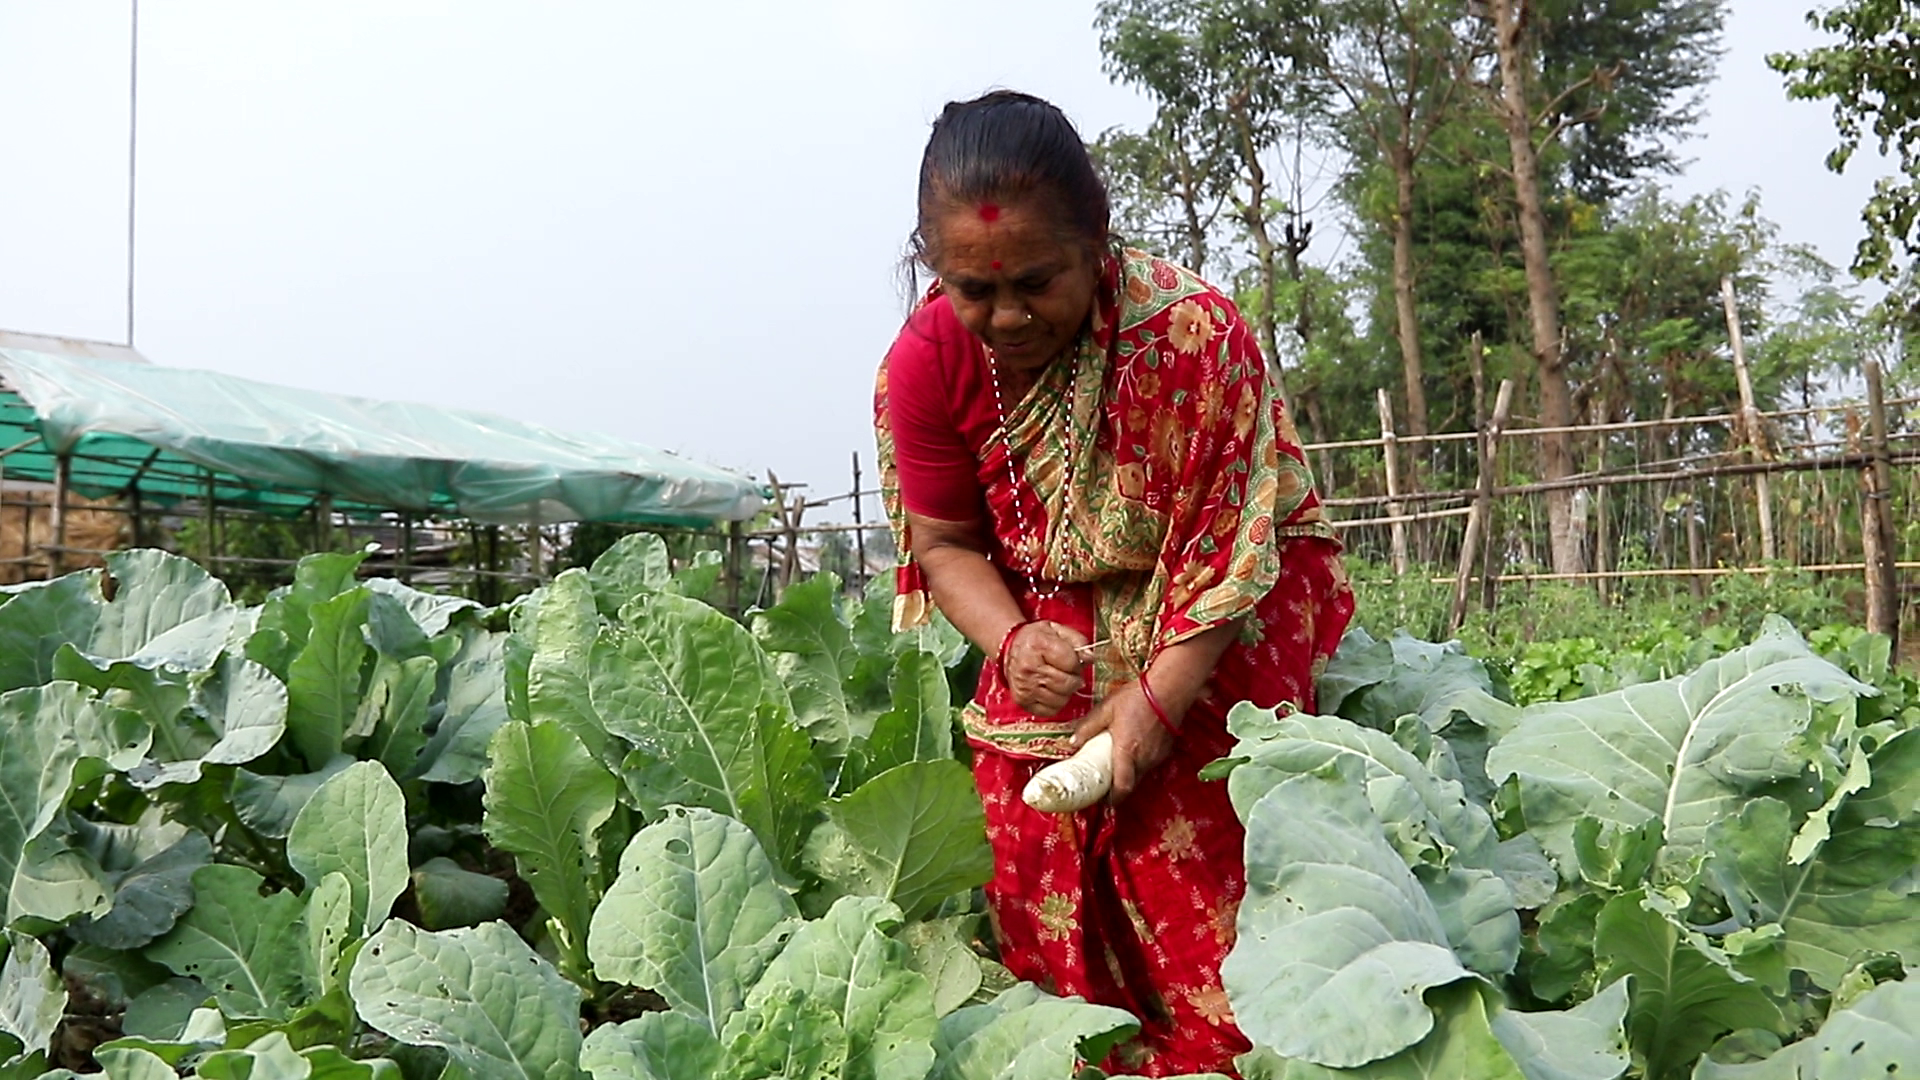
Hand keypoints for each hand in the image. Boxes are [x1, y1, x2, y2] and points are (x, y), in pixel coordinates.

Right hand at [1003, 621, 1087, 716]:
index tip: (1072, 659)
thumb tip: (1090, 657)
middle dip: (1074, 679)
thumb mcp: (1057, 630)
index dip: (1077, 662)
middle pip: (1066, 683)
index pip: (1071, 662)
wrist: (1010, 650)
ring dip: (1066, 692)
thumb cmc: (1037, 640)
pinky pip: (1049, 710)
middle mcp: (1029, 667)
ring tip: (1060, 681)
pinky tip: (1052, 691)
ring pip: (1060, 699)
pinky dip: (1056, 703)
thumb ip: (1078, 641)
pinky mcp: (1022, 700)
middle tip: (1069, 673)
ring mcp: (1024, 686)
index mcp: (1038, 645)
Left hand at [1072, 682, 1175, 804]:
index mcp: (1127, 752)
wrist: (1169, 689)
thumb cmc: (1137, 697)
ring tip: (1116, 765)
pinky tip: (1133, 750)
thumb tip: (1073, 742)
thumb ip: (1088, 727)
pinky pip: (1150, 763)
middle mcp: (1144, 759)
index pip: (1122, 787)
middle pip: (1131, 784)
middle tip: (1105, 784)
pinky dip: (1140, 763)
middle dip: (1118, 788)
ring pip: (1141, 774)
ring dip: (1129, 774)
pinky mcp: (1165, 750)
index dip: (1112, 799)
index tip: (1103, 801)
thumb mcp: (1107, 709)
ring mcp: (1157, 755)